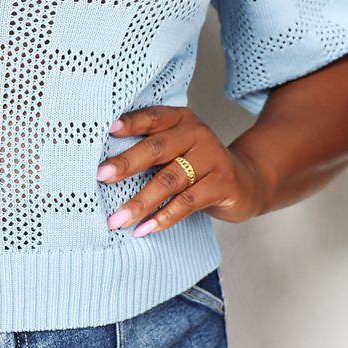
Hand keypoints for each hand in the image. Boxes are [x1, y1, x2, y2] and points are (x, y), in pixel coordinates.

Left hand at [96, 106, 267, 236]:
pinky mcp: (222, 183)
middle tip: (101, 177)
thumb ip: (150, 149)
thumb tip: (104, 169)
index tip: (106, 132)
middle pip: (157, 148)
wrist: (245, 181)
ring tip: (117, 219)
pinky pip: (187, 202)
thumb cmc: (197, 165)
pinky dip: (163, 217)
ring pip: (169, 180)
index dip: (130, 123)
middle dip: (126, 163)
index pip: (152, 118)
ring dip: (140, 202)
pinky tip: (144, 229)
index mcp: (181, 119)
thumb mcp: (177, 149)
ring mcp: (212, 157)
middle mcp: (197, 133)